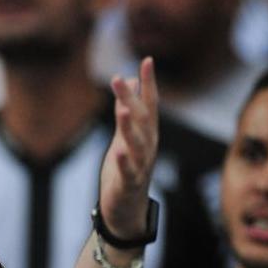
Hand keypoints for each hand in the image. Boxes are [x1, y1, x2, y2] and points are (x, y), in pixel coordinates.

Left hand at [98, 57, 158, 239]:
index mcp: (147, 133)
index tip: (147, 60)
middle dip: (131, 99)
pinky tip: (117, 151)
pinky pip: (128, 171)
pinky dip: (124, 162)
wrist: (127, 208)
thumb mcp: (124, 136)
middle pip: (141, 119)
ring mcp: (141, 165)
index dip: (148, 83)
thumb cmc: (127, 168)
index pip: (150, 104)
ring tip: (122, 110)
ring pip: (137, 144)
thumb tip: (127, 81)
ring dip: (129, 126)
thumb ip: (126, 110)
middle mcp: (148, 146)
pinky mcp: (129, 184)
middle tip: (118, 78)